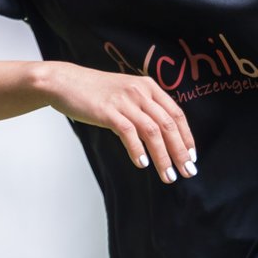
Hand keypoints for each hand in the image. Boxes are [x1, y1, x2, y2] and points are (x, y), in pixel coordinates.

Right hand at [40, 62, 196, 183]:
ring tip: (168, 176)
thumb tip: (161, 137)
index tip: (192, 157)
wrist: (65, 81)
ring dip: (163, 157)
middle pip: (168, 125)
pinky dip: (137, 150)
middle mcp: (140, 92)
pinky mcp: (107, 111)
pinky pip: (128, 132)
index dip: (187, 137)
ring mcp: (124, 100)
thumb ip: (143, 109)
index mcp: (149, 87)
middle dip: (180, 151)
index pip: (176, 114)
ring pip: (152, 131)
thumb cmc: (95, 91)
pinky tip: (142, 164)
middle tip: (187, 172)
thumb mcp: (126, 93)